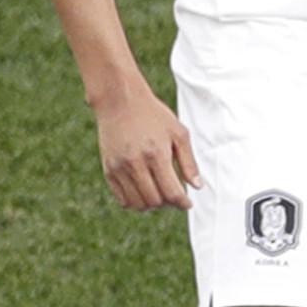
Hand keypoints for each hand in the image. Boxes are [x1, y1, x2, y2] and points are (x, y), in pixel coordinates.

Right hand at [95, 84, 199, 209]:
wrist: (120, 102)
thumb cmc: (154, 115)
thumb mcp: (178, 133)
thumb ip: (189, 161)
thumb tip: (197, 186)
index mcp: (156, 154)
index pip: (171, 192)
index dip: (182, 203)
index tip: (188, 204)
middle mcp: (135, 163)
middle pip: (155, 200)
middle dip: (168, 203)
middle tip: (175, 197)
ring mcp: (119, 168)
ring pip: (137, 203)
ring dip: (152, 205)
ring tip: (161, 195)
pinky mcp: (108, 170)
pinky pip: (122, 198)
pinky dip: (135, 201)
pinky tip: (145, 192)